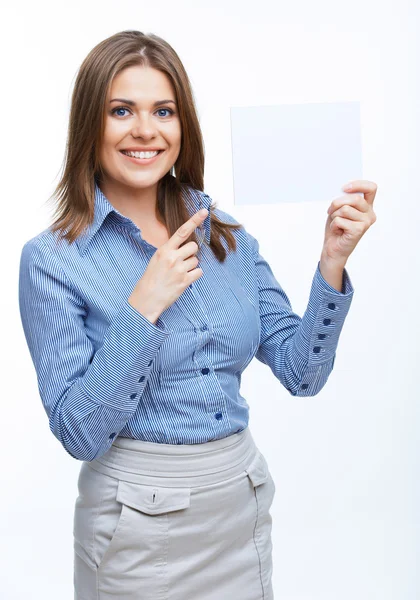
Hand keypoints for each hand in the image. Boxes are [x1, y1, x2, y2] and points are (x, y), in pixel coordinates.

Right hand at [129, 208, 208, 322]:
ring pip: (196, 260)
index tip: (204, 211)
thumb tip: (186, 246)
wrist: (147, 298)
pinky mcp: (185, 281)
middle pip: (194, 246)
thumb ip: (170, 251)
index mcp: (164, 250)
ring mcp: (180, 269)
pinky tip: (183, 280)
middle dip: (191, 252)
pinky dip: (194, 275)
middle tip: (181, 261)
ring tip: (179, 273)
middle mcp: (173, 258)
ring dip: (191, 265)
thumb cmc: (151, 278)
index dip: (194, 220)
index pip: (182, 231)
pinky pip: (199, 272)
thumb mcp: (156, 259)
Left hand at [322, 180, 377, 265]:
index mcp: (367, 206)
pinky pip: (341, 220)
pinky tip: (337, 231)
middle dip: (337, 202)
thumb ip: (344, 199)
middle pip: (354, 198)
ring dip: (334, 215)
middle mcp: (370, 213)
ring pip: (345, 209)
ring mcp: (366, 222)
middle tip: (330, 210)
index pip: (371, 188)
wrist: (333, 248)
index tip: (344, 188)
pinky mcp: (359, 230)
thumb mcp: (339, 209)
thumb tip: (343, 190)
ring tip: (336, 223)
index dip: (358, 184)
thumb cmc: (336, 228)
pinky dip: (334, 224)